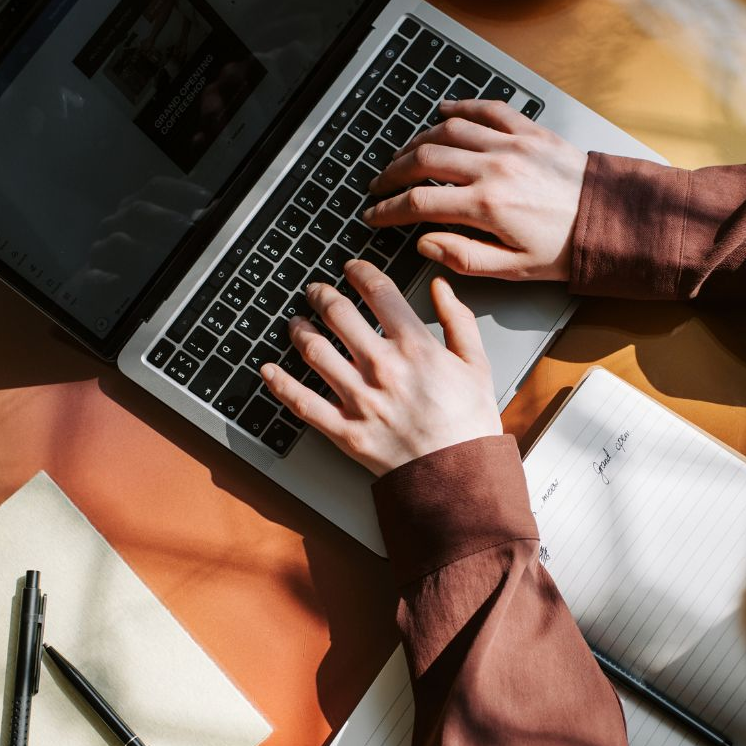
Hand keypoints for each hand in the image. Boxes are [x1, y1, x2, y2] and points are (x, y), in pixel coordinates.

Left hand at [259, 259, 501, 476]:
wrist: (460, 477)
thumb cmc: (470, 424)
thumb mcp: (477, 365)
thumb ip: (459, 321)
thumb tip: (442, 288)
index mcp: (415, 347)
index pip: (378, 292)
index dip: (359, 272)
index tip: (351, 269)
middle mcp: (382, 367)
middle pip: (338, 314)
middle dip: (322, 295)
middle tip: (316, 291)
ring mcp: (360, 399)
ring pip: (315, 351)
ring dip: (299, 330)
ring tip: (295, 323)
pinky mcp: (345, 431)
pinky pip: (302, 403)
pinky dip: (280, 384)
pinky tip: (268, 371)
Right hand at [365, 99, 586, 280]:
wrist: (609, 221)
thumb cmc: (564, 248)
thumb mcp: (511, 269)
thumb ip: (462, 256)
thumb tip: (424, 242)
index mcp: (486, 206)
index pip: (418, 201)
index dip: (388, 209)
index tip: (374, 215)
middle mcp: (494, 168)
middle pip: (424, 159)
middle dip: (392, 172)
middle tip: (379, 184)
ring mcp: (511, 143)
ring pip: (448, 129)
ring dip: (418, 140)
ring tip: (402, 155)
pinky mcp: (530, 131)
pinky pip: (488, 108)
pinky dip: (461, 106)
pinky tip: (443, 110)